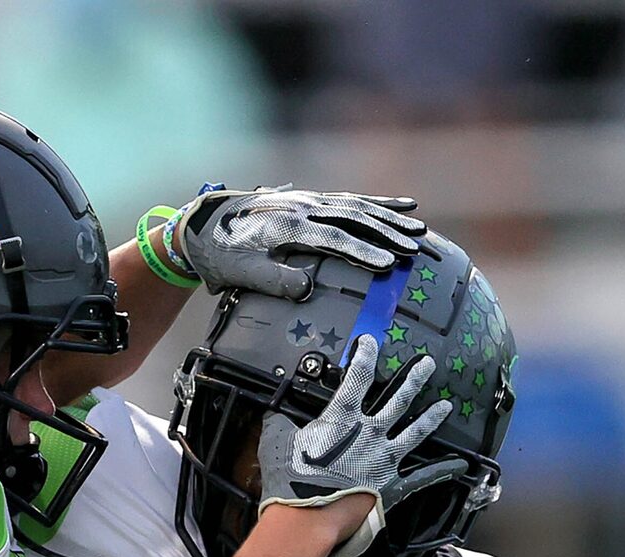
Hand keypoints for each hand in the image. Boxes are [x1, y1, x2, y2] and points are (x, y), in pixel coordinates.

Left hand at [173, 187, 425, 299]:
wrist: (205, 223)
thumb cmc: (223, 255)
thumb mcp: (242, 273)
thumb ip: (274, 281)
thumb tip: (307, 289)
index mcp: (289, 227)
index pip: (334, 239)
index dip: (362, 252)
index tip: (387, 265)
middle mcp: (304, 207)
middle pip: (354, 218)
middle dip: (387, 233)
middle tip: (415, 247)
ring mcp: (309, 200)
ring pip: (357, 206)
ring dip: (390, 217)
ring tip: (419, 228)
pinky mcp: (311, 199)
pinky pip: (350, 199)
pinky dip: (378, 202)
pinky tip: (403, 205)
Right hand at [258, 339, 459, 556]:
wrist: (309, 519)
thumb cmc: (291, 480)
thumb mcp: (276, 442)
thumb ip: (279, 424)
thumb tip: (275, 415)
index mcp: (343, 418)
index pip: (358, 377)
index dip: (365, 355)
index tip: (370, 342)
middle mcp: (370, 434)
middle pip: (399, 400)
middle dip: (414, 379)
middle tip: (428, 364)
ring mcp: (385, 460)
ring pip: (415, 434)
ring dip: (430, 418)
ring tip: (445, 406)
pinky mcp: (391, 487)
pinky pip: (421, 479)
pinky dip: (440, 472)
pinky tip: (457, 466)